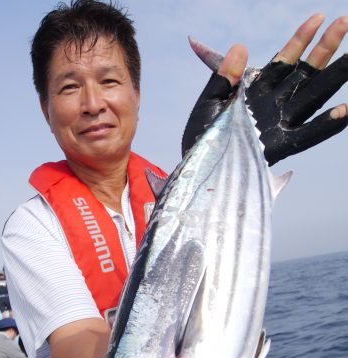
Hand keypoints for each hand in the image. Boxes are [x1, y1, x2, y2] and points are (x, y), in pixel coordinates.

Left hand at [182, 14, 347, 163]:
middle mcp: (274, 105)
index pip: (284, 60)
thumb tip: (240, 46)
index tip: (318, 17)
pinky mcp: (278, 146)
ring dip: (334, 76)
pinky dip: (326, 124)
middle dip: (325, 49)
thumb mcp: (208, 102)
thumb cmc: (202, 137)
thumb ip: (224, 76)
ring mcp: (278, 124)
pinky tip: (346, 110)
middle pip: (306, 73)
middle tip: (345, 22)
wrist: (197, 167)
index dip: (300, 40)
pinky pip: (306, 135)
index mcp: (258, 91)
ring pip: (312, 96)